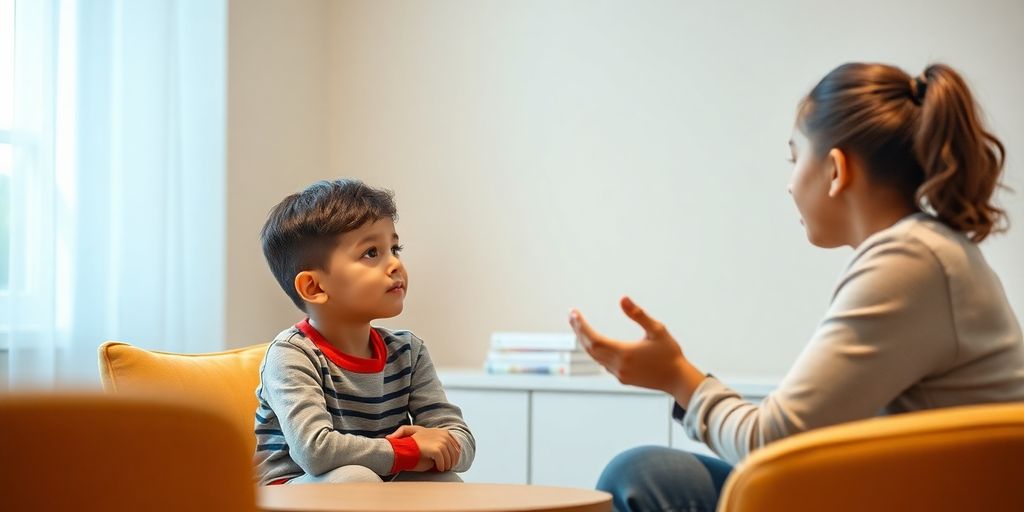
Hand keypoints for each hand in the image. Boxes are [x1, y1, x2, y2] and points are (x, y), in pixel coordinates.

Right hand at [386, 425, 460, 471]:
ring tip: (442, 468)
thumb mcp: (422, 434)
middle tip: (447, 467)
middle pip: (454, 451)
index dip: (454, 454)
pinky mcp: (436, 450)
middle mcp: (443, 435)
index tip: (450, 461)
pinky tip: (438, 468)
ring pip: (449, 458)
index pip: (455, 444)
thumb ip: (436, 437)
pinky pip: (443, 462)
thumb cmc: (409, 443)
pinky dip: (441, 467)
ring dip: (447, 465)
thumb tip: (454, 446)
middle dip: (452, 460)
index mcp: (442, 431)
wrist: (400, 448)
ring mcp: (440, 441)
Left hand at [569, 296, 705, 403]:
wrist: (678, 379)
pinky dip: (596, 352)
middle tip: (572, 316)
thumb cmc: (670, 353)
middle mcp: (618, 366)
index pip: (594, 339)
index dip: (581, 326)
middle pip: (590, 348)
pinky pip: (603, 364)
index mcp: (624, 353)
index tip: (573, 313)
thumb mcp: (657, 330)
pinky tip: (595, 344)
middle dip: (579, 331)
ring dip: (586, 342)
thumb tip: (622, 299)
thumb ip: (638, 314)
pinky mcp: (623, 379)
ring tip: (579, 327)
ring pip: (595, 357)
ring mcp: (619, 374)